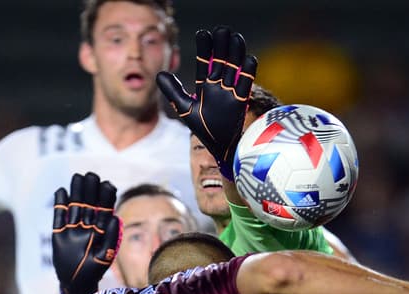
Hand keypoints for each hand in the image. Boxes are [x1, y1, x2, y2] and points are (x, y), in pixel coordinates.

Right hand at [52, 172, 119, 293]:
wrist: (77, 284)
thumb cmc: (94, 271)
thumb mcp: (106, 255)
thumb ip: (111, 237)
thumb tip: (115, 218)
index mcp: (100, 230)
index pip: (103, 210)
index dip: (105, 197)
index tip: (107, 183)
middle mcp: (86, 227)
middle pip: (88, 205)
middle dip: (90, 190)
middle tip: (91, 175)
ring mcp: (72, 230)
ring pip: (74, 207)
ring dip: (76, 193)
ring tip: (77, 176)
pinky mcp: (58, 235)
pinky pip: (59, 217)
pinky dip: (60, 205)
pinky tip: (61, 191)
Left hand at [156, 27, 256, 179]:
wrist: (220, 147)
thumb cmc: (203, 129)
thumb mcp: (185, 109)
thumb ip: (173, 91)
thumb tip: (159, 74)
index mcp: (205, 86)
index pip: (204, 63)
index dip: (204, 49)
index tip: (203, 34)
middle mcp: (219, 85)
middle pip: (221, 61)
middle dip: (221, 46)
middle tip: (222, 30)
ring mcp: (231, 92)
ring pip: (235, 68)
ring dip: (236, 53)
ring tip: (236, 37)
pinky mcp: (242, 101)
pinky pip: (246, 84)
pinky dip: (248, 72)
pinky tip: (249, 59)